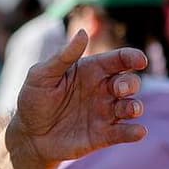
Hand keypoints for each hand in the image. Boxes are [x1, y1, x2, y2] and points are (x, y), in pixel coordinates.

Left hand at [6, 30, 148, 163]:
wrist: (28, 135)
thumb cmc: (34, 100)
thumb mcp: (42, 75)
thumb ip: (63, 56)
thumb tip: (83, 32)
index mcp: (91, 70)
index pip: (118, 60)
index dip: (132, 57)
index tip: (140, 60)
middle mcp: (102, 90)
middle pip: (129, 82)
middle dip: (130, 84)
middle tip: (118, 89)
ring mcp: (104, 113)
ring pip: (131, 106)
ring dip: (135, 107)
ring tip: (131, 110)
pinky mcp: (103, 135)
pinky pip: (124, 133)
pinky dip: (134, 132)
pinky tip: (138, 132)